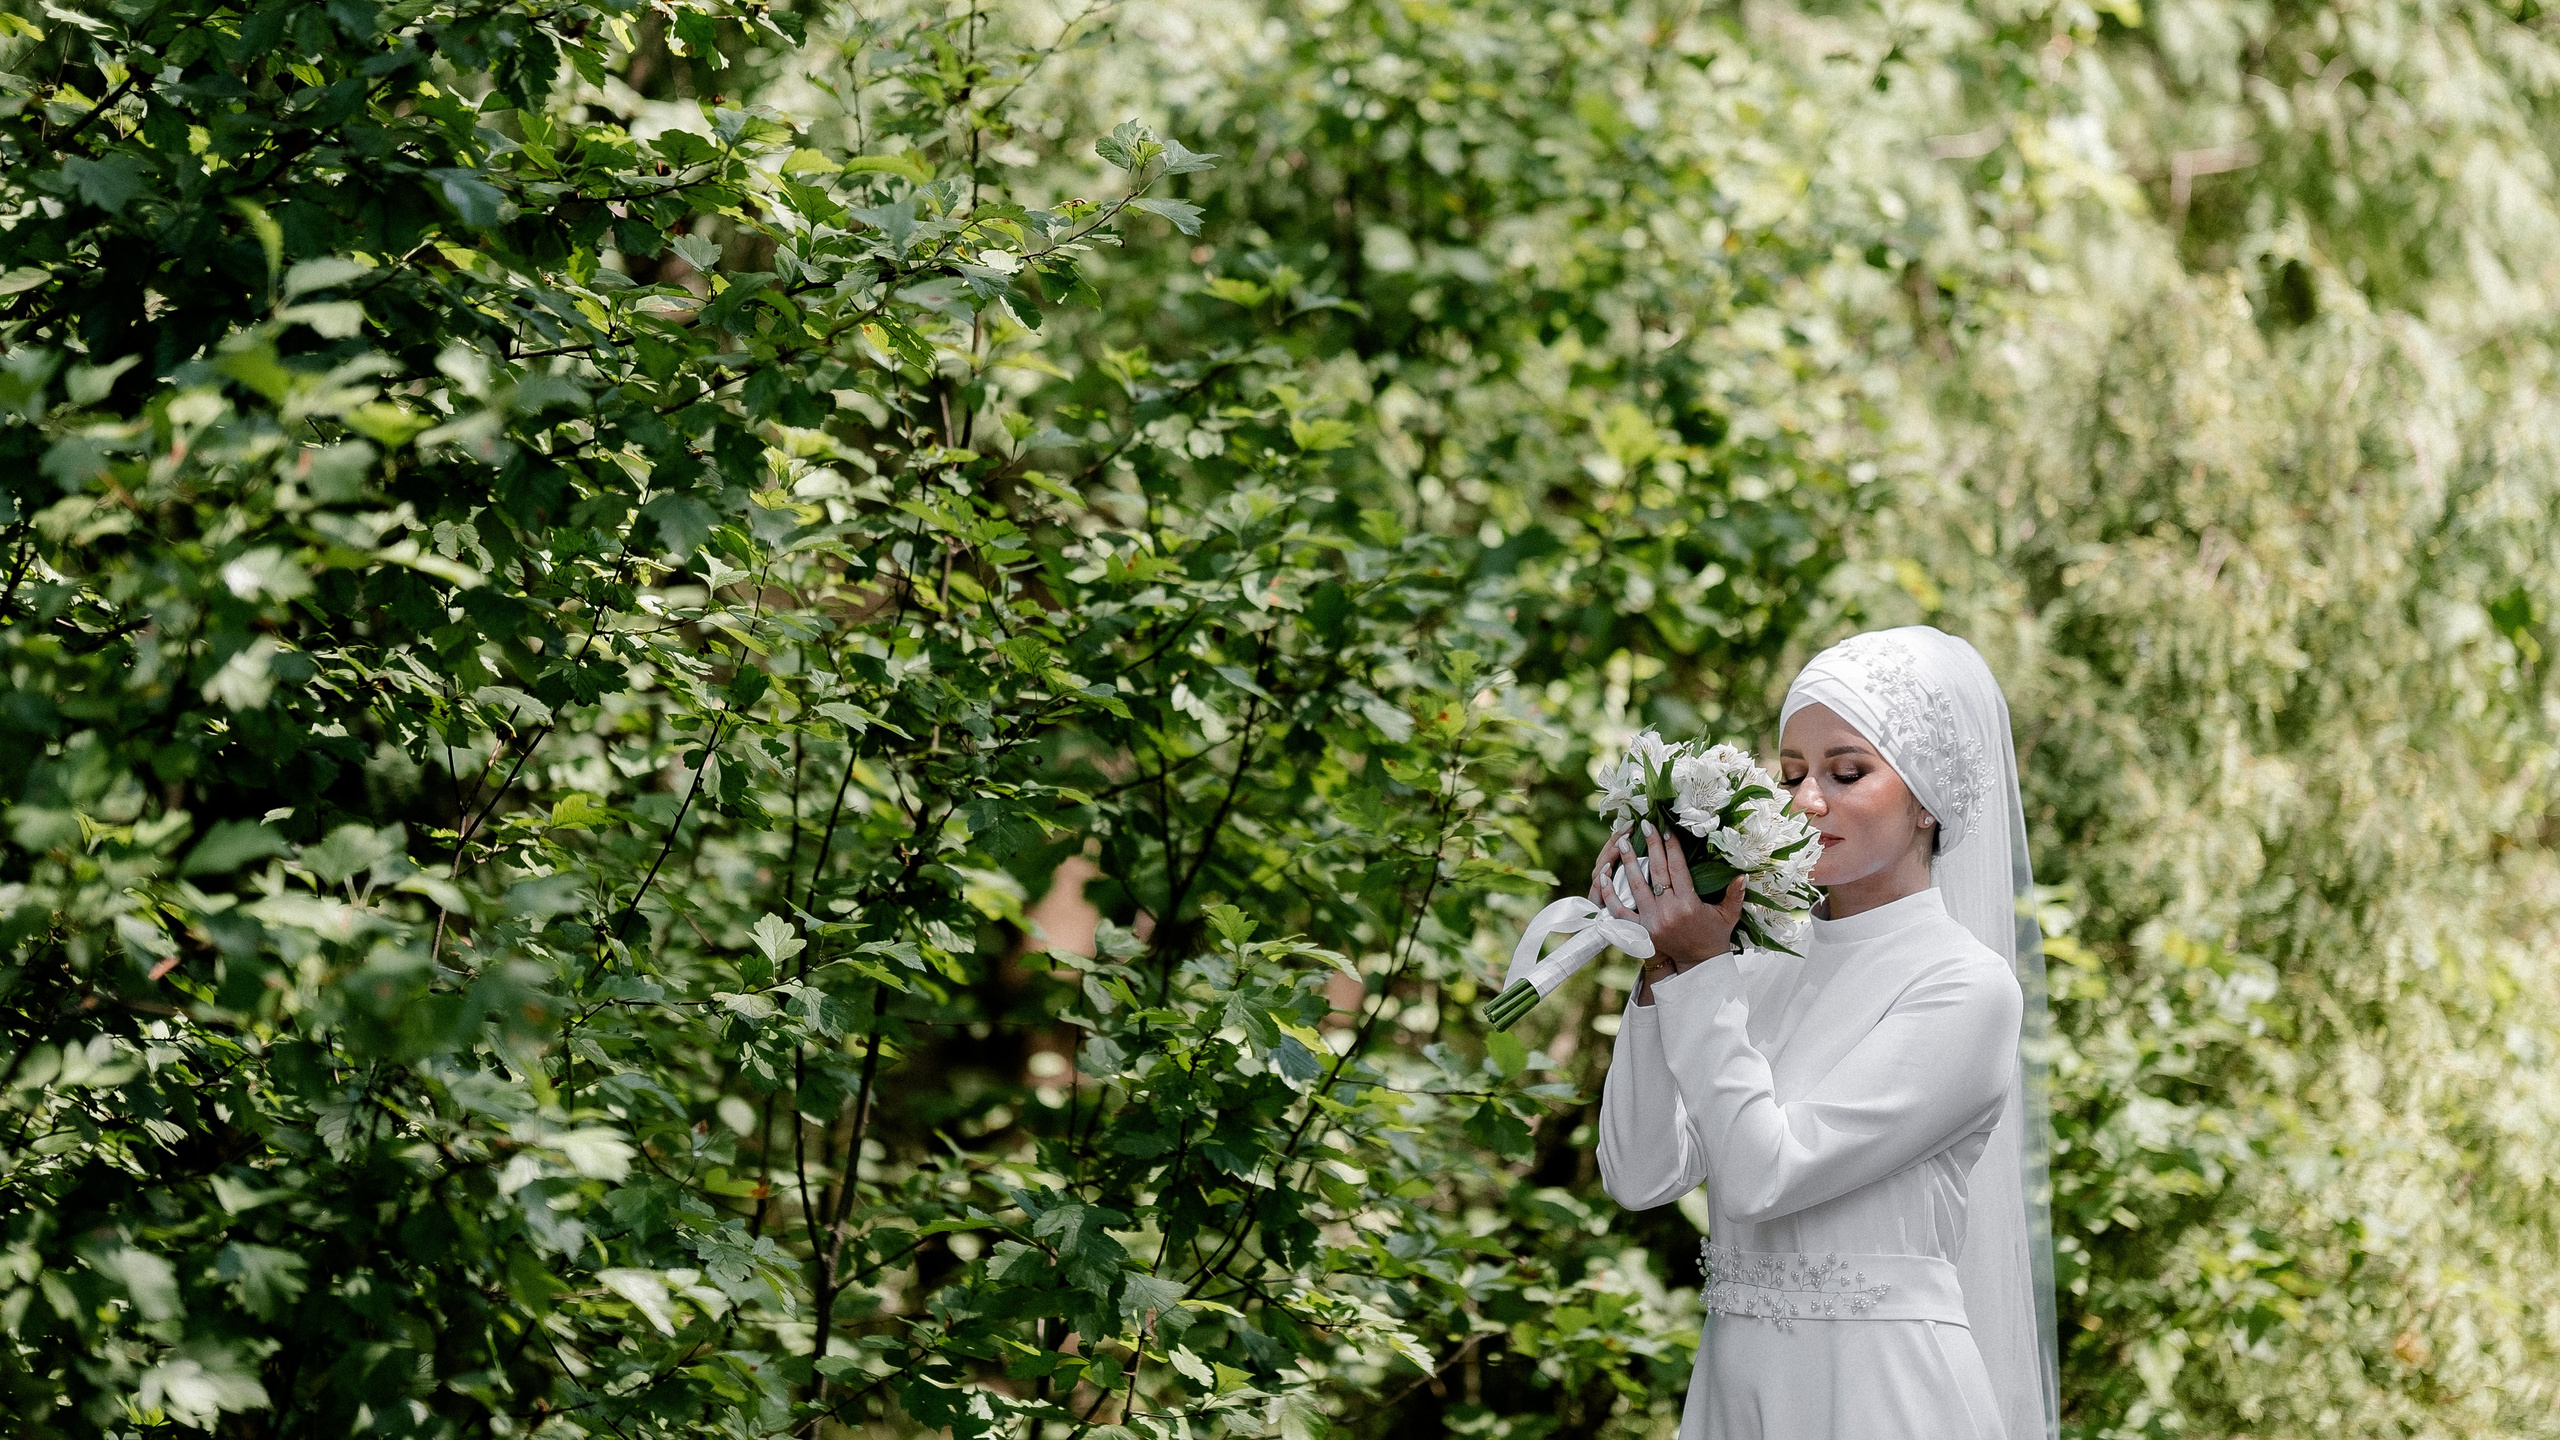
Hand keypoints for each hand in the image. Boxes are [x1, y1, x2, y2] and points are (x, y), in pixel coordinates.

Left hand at [1595, 820, 1744, 1004]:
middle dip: (1650, 846)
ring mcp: (1651, 921)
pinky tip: (1603, 876)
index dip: (1672, 848)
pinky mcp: (1640, 931)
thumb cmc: (1714, 936)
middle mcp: (1668, 912)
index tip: (1666, 830)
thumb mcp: (1729, 915)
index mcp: (1689, 905)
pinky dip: (1610, 894)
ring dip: (1628, 863)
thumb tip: (1743, 874)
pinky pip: (1619, 911)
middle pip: (1657, 872)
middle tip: (1644, 825)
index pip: (1678, 869)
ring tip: (1623, 842)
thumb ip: (1735, 894)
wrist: (1698, 965)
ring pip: (1636, 887)